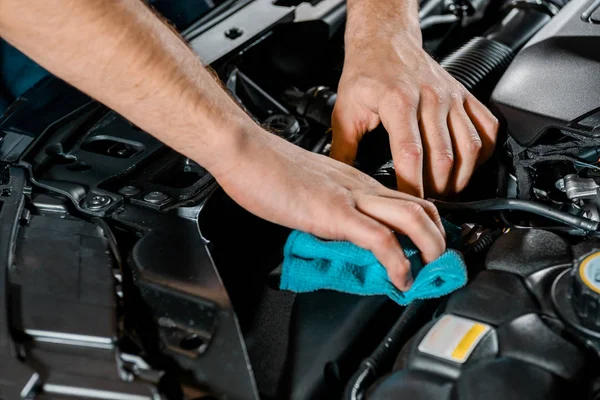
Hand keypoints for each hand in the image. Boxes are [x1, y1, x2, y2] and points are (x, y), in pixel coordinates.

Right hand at [215, 128, 445, 289]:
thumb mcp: (310, 191)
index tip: (427, 252)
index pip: (407, 201)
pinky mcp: (334, 212)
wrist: (246, 151)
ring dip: (431, 249)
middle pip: (423, 207)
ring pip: (413, 217)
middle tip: (438, 266)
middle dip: (441, 240)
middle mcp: (361, 187)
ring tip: (429, 273)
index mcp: (356, 181)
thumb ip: (330, 208)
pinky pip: (379, 238)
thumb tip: (340, 233)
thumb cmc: (269, 169)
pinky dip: (397, 262)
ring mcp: (351, 198)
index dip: (427, 228)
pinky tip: (399, 279)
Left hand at [331, 1, 498, 196]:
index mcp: (398, 102)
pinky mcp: (464, 95)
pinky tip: (468, 167)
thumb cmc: (366, 73)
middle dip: (437, 189)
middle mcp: (430, 99)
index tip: (408, 203)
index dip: (412, 186)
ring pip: (470, 147)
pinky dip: (483, 153)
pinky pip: (487, 128)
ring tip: (447, 191)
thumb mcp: (345, 111)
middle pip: (444, 157)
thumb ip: (343, 149)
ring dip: (461, 177)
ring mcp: (451, 97)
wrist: (386, 41)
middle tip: (426, 203)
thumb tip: (345, 181)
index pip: (410, 153)